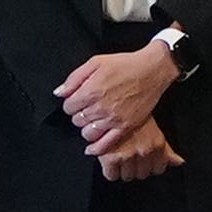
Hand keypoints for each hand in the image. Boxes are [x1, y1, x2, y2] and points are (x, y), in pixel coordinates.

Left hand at [56, 36, 186, 154]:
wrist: (151, 71)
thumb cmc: (124, 64)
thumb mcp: (96, 62)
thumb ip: (74, 78)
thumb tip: (59, 93)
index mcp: (91, 90)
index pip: (68, 107)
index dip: (71, 103)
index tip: (78, 101)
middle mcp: (100, 107)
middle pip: (77, 120)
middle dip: (79, 114)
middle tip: (87, 109)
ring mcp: (113, 119)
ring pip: (88, 133)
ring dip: (87, 128)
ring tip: (93, 121)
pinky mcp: (125, 127)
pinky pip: (105, 144)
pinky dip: (96, 148)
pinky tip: (92, 148)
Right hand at [99, 112, 186, 180]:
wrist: (110, 104)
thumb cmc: (130, 112)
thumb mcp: (154, 128)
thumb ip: (167, 149)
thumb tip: (178, 162)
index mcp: (156, 144)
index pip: (158, 169)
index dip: (149, 165)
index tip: (143, 160)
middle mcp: (144, 151)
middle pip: (142, 174)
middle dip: (135, 167)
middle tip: (128, 156)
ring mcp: (127, 155)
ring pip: (127, 176)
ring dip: (122, 169)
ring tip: (118, 156)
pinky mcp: (110, 158)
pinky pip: (112, 176)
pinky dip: (109, 170)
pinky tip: (109, 159)